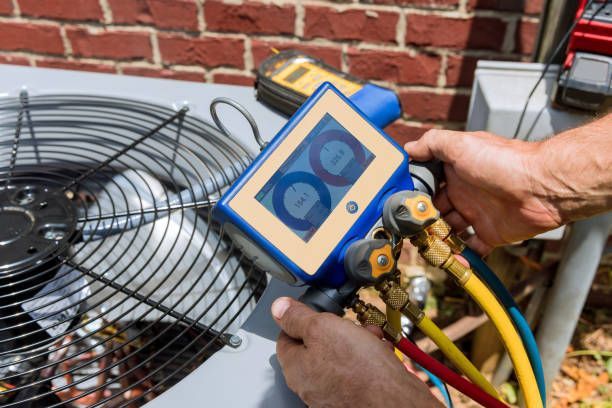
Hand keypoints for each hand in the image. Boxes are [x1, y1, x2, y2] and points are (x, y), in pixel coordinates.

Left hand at [271, 297, 440, 407]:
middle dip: (336, 329)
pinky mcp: (356, 394)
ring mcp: (334, 392)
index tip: (313, 311)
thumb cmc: (360, 370)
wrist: (396, 399)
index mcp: (296, 369)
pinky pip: (357, 368)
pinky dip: (368, 356)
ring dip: (356, 340)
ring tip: (369, 337)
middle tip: (348, 325)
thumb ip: (297, 317)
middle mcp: (311, 384)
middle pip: (316, 344)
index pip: (286, 337)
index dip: (300, 319)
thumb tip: (279, 308)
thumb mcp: (322, 328)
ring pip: (340, 354)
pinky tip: (379, 351)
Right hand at [405, 129, 561, 253]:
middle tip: (412, 231)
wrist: (541, 186)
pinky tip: (452, 259)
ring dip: (438, 240)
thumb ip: (432, 144)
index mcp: (455, 172)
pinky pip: (473, 248)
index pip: (428, 185)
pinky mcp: (491, 233)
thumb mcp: (461, 144)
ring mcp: (477, 214)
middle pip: (436, 211)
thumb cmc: (504, 162)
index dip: (415, 195)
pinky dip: (462, 256)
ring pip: (450, 231)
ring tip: (427, 247)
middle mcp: (465, 193)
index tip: (403, 206)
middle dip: (423, 221)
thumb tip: (409, 148)